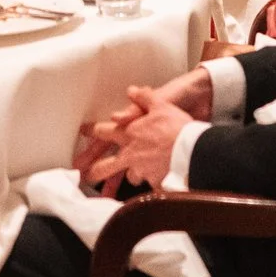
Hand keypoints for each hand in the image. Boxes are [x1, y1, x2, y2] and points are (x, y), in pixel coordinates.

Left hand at [76, 66, 212, 185]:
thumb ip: (144, 98)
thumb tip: (131, 91)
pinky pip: (149, 185)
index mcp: (130, 133)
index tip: (83, 131)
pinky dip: (151, 184)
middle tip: (86, 175)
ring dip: (130, 177)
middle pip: (106, 165)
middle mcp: (131, 154)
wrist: (191, 149)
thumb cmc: (176, 127)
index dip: (92, 131)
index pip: (104, 132)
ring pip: (130, 177)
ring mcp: (141, 170)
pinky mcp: (154, 182)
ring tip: (128, 182)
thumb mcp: (161, 104)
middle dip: (95, 171)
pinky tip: (155, 185)